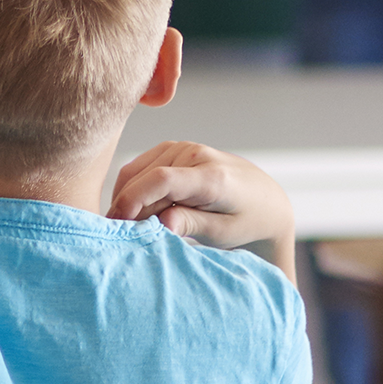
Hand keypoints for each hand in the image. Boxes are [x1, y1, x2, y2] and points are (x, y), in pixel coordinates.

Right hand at [109, 139, 295, 257]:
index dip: (133, 200)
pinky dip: (133, 187)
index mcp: (212, 177)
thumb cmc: (246, 222)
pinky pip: (142, 166)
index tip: (117, 223)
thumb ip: (191, 225)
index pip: (162, 180)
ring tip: (133, 225)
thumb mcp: (223, 233)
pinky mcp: (175, 148)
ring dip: (127, 198)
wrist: (265, 202)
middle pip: (144, 177)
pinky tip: (138, 209)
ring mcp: (184, 148)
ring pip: (137, 171)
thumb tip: (161, 223)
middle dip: (127, 206)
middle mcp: (196, 154)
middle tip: (123, 236)